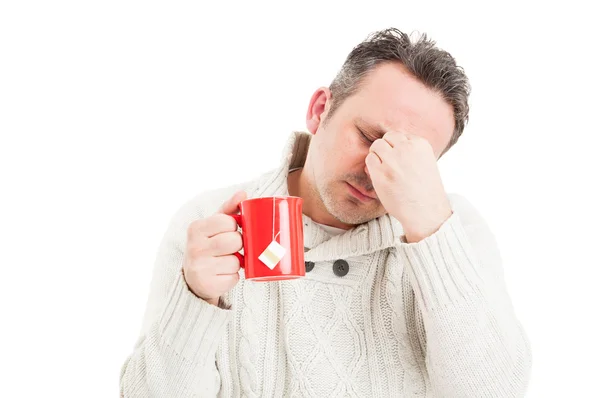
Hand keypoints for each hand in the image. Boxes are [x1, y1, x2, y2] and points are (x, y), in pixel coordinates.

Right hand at [183, 190, 245, 305]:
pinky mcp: (208, 285)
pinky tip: (222, 275)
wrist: (193, 279)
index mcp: (195, 228)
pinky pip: (234, 278)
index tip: (228, 232)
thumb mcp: (214, 226)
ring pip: (236, 261)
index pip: (229, 221)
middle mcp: (194, 247)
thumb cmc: (209, 246)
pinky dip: (232, 277)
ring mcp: (199, 268)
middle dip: (237, 245)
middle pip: (235, 240)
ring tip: (225, 262)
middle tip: (229, 249)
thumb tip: (243, 194)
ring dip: (236, 262)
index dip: (234, 227)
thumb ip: (229, 209)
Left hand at [365, 132, 451, 241]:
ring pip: (376, 146)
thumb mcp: (424, 162)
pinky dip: (371, 167)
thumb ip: (410, 151)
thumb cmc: (424, 189)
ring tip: (385, 171)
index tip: (401, 161)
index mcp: (420, 144)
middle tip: (390, 165)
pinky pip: (369, 159)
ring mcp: (393, 160)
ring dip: (378, 156)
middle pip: (387, 137)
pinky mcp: (381, 173)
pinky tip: (380, 177)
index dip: (397, 148)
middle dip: (386, 149)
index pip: (401, 135)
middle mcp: (406, 149)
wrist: (426, 212)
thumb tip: (387, 143)